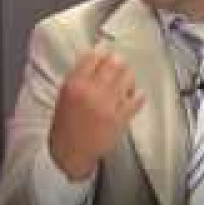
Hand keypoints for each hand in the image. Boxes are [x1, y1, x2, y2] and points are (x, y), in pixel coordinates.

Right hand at [48, 48, 144, 178]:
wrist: (70, 152)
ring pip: (128, 77)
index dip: (102, 52)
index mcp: (74, 84)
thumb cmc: (66, 123)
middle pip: (114, 62)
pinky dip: (138, 95)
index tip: (106, 53)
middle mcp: (91, 92)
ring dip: (129, 77)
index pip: (93, 56)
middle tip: (119, 66)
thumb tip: (97, 56)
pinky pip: (137, 99)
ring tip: (125, 83)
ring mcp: (107, 105)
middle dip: (119, 62)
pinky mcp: (120, 118)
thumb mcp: (65, 95)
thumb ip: (80, 76)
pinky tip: (134, 96)